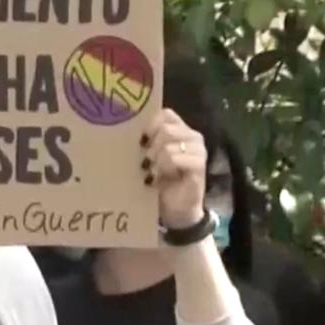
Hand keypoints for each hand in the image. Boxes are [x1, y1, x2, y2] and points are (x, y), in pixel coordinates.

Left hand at [144, 109, 207, 229]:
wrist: (174, 210)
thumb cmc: (158, 181)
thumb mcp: (148, 158)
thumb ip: (144, 142)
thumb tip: (124, 130)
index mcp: (179, 130)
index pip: (165, 114)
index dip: (149, 126)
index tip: (140, 142)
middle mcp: (191, 136)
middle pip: (166, 129)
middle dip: (151, 147)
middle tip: (146, 163)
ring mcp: (198, 150)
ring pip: (168, 145)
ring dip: (156, 161)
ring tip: (152, 173)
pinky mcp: (199, 166)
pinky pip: (176, 159)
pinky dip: (163, 169)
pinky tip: (158, 179)